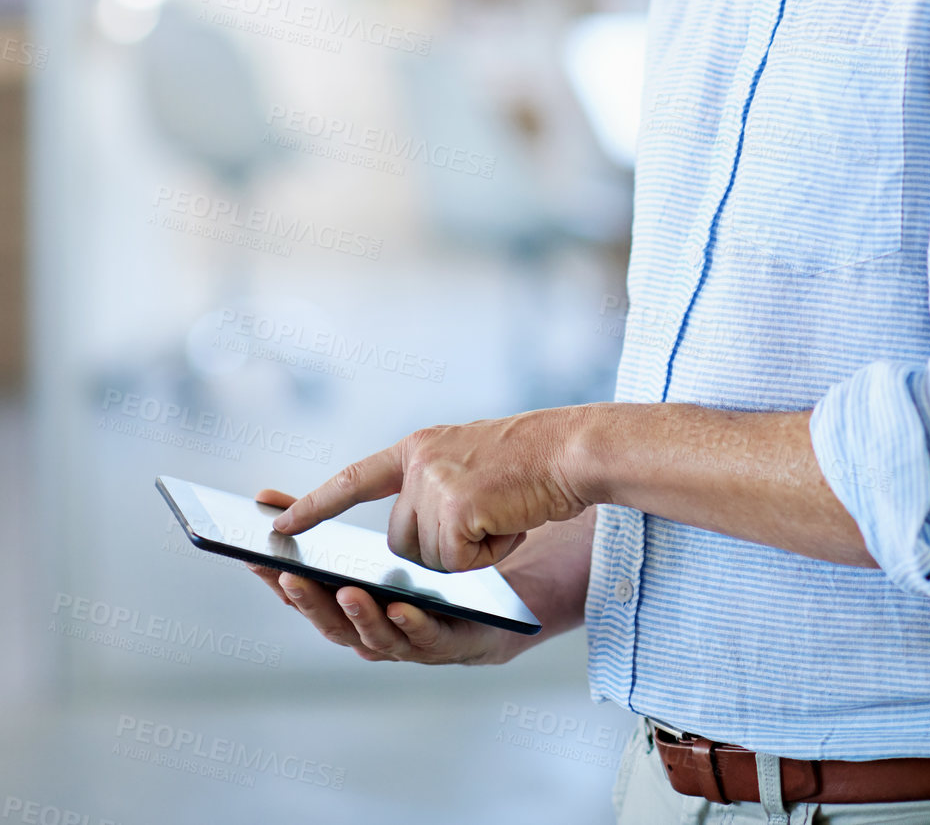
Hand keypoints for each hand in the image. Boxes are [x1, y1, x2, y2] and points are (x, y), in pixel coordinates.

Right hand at [247, 491, 526, 665]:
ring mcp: (408, 641)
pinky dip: (411, 627)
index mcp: (350, 603)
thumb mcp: (373, 533)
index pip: (306, 597)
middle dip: (309, 602)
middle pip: (332, 623)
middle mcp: (373, 628)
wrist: (492, 596)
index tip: (255, 556)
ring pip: (375, 636)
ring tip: (347, 590)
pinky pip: (427, 639)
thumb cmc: (423, 564)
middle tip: (292, 576)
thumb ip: (328, 511)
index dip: (277, 581)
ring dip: (358, 616)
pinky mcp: (449, 644)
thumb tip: (263, 498)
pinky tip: (403, 607)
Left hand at [266, 407, 589, 572]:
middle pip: (402, 542)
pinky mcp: (456, 510)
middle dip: (441, 548)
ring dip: (469, 552)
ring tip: (503, 515)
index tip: (274, 521)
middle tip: (484, 519)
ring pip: (429, 558)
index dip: (314, 504)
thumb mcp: (468, 466)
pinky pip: (458, 564)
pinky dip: (488, 554)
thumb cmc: (531, 465)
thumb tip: (408, 549)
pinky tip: (509, 523)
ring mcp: (434, 485)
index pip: (354, 480)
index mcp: (418, 448)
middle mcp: (418, 462)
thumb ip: (431, 493)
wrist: (572, 449)